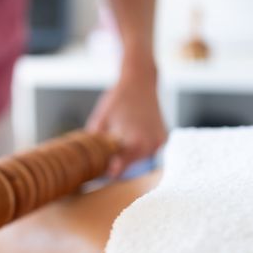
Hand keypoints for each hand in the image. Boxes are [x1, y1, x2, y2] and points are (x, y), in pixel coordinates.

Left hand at [87, 62, 166, 176]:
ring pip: (138, 160)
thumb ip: (95, 144)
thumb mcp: (99, 120)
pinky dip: (139, 147)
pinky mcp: (163, 139)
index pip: (118, 171)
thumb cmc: (118, 99)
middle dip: (117, 161)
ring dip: (128, 154)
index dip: (106, 171)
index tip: (99, 167)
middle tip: (108, 149)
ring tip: (122, 135)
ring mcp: (158, 143)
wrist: (140, 81)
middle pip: (128, 167)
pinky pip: (147, 151)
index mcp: (133, 144)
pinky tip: (133, 132)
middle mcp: (149, 146)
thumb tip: (88, 163)